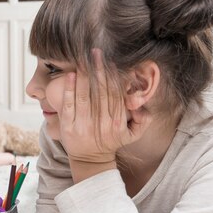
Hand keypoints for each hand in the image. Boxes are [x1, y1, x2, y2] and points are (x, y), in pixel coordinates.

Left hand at [60, 50, 151, 177]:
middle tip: (96, 52)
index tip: (112, 60)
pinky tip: (70, 75)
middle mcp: (101, 123)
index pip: (116, 94)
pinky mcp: (69, 127)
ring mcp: (84, 125)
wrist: (90, 160)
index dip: (114, 76)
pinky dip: (69, 90)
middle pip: (100, 92)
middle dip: (99, 70)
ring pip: (85, 96)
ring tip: (83, 59)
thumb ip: (143, 120)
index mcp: (117, 122)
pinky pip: (69, 105)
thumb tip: (144, 106)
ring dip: (84, 76)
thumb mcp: (132, 134)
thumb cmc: (112, 141)